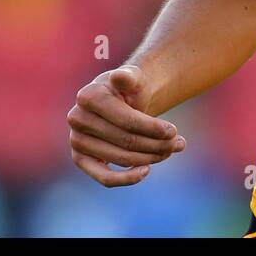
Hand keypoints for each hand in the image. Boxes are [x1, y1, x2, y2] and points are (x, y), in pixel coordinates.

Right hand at [68, 64, 185, 186]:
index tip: (174, 131)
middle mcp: (77, 118)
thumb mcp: (133, 78)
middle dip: (157, 144)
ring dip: (150, 158)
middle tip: (179, 144)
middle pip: (126, 140)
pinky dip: (127, 178)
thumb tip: (120, 76)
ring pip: (120, 158)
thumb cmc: (129, 89)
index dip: (153, 128)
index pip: (127, 120)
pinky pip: (104, 177)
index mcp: (88, 96)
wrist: (119, 100)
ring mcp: (76, 140)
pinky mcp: (80, 159)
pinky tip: (146, 171)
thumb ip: (129, 77)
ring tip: (170, 151)